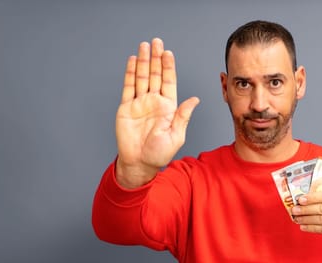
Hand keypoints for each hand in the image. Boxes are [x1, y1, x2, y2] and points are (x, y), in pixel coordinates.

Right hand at [115, 38, 199, 187]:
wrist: (139, 163)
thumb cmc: (159, 153)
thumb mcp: (176, 135)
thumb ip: (183, 116)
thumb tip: (195, 99)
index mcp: (168, 107)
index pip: (169, 82)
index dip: (168, 67)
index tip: (168, 53)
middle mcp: (154, 102)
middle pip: (155, 75)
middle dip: (156, 58)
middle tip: (157, 42)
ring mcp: (140, 103)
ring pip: (142, 77)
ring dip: (143, 61)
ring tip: (144, 46)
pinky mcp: (126, 108)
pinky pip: (128, 87)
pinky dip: (130, 73)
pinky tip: (133, 60)